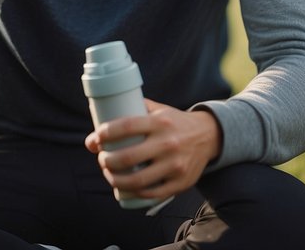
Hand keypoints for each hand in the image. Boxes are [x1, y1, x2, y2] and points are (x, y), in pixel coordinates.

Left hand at [84, 101, 221, 201]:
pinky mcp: (181, 182)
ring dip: (115, 180)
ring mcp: (175, 165)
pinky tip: (126, 187)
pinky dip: (134, 192)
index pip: (126, 126)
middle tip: (102, 159)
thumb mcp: (159, 109)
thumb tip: (99, 125)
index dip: (105, 134)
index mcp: (160, 122)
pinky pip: (152, 193)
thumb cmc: (175, 122)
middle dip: (106, 161)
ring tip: (109, 174)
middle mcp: (168, 143)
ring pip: (137, 180)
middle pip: (127, 157)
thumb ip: (134, 110)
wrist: (209, 135)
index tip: (95, 139)